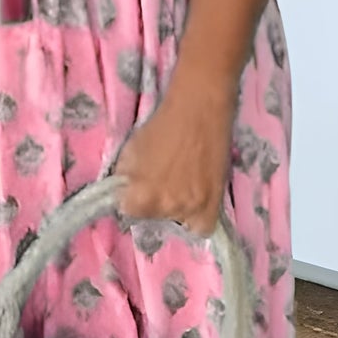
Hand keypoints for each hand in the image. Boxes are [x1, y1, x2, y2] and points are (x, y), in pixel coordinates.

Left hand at [115, 72, 235, 235]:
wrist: (200, 110)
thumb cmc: (161, 126)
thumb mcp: (129, 151)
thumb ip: (123, 178)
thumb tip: (123, 195)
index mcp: (140, 197)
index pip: (127, 211)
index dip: (131, 198)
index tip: (137, 188)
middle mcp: (166, 208)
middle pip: (152, 218)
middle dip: (151, 203)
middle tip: (159, 182)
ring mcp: (192, 208)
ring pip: (176, 222)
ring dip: (174, 209)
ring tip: (178, 187)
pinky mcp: (214, 204)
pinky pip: (202, 228)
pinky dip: (197, 221)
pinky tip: (193, 204)